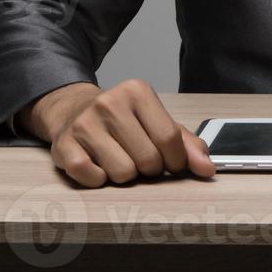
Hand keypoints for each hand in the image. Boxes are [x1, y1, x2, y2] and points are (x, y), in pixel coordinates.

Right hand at [22, 79, 215, 187]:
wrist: (73, 110)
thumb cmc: (124, 121)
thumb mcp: (156, 122)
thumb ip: (187, 144)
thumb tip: (208, 168)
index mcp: (137, 92)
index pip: (170, 139)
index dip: (175, 161)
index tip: (169, 162)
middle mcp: (109, 103)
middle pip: (148, 160)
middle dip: (148, 169)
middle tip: (137, 157)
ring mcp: (84, 124)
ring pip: (122, 174)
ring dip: (123, 175)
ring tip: (116, 158)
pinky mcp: (64, 146)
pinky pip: (92, 179)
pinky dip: (98, 180)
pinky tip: (96, 164)